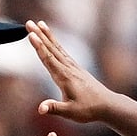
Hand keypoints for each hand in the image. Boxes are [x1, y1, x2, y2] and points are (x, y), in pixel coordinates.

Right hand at [25, 20, 136, 135]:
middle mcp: (68, 69)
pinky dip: (56, 44)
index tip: (31, 34)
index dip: (39, 47)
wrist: (107, 105)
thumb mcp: (70, 112)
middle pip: (51, 49)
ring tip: (40, 24)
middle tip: (29, 23)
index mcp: (64, 77)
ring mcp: (73, 67)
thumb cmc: (89, 110)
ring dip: (48, 36)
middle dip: (40, 35)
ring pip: (58, 48)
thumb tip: (40, 109)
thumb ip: (55, 108)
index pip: (49, 59)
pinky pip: (63, 53)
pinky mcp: (76, 69)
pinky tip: (52, 41)